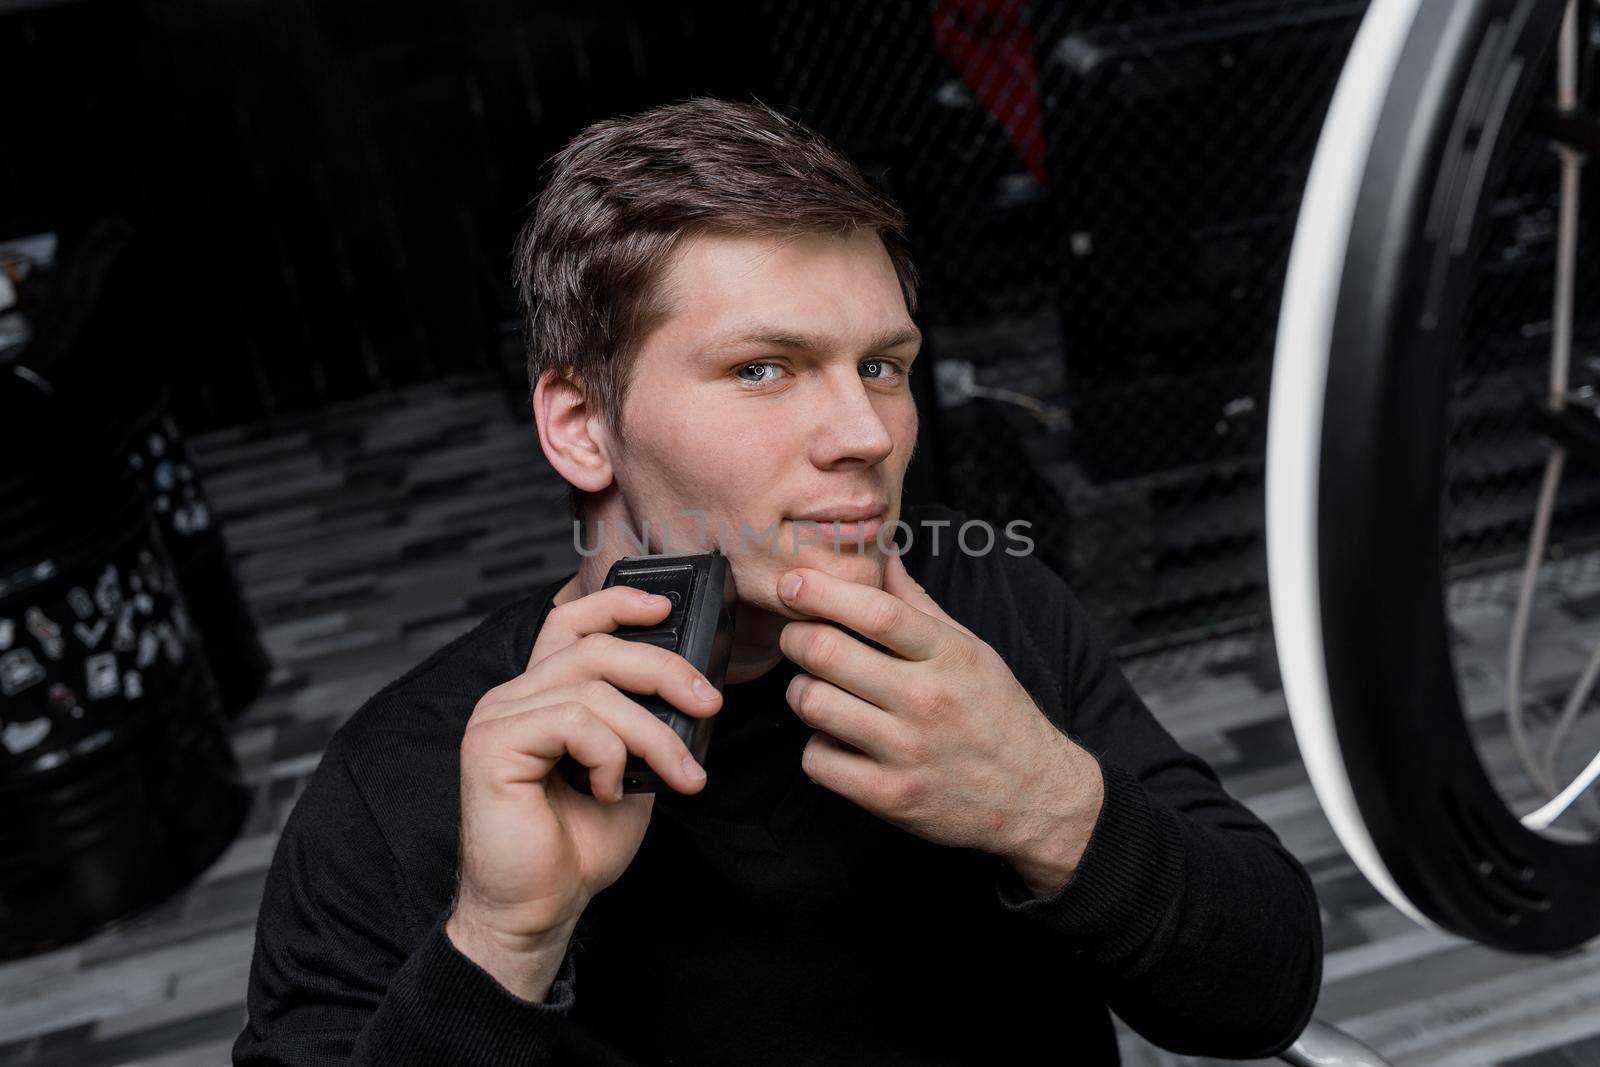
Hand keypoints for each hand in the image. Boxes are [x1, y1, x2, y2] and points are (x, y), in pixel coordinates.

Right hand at [447, 585, 722, 998]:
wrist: (540, 908)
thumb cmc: (577, 846)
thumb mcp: (629, 771)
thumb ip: (643, 725)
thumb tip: (692, 691)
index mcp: (541, 696)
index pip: (569, 623)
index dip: (616, 603)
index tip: (665, 607)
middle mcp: (513, 697)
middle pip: (595, 646)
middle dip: (664, 669)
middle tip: (708, 704)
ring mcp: (498, 717)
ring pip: (593, 688)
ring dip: (652, 731)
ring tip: (679, 775)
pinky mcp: (492, 745)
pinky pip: (573, 722)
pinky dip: (610, 755)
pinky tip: (610, 791)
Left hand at [777, 555, 1103, 892]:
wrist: (1035, 796)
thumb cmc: (995, 714)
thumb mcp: (971, 650)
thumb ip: (918, 604)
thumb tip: (882, 552)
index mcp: (949, 654)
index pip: (876, 611)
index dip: (822, 592)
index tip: (792, 583)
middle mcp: (927, 699)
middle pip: (827, 652)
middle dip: (795, 638)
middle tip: (797, 639)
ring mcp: (907, 750)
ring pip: (812, 703)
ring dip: (802, 693)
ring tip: (818, 692)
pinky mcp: (891, 796)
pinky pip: (818, 760)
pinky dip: (817, 749)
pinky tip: (837, 742)